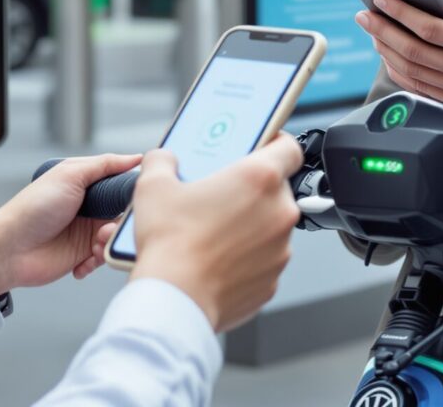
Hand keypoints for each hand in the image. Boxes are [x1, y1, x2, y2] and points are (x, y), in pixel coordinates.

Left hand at [0, 152, 140, 295]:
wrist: (9, 248)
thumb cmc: (33, 208)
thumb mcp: (70, 175)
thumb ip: (105, 165)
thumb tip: (135, 157)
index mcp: (87, 183)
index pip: (122, 184)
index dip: (131, 193)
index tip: (137, 202)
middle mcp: (89, 206)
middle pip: (123, 213)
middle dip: (120, 224)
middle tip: (105, 229)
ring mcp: (86, 231)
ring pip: (116, 236)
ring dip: (107, 244)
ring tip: (92, 247)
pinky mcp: (82, 255)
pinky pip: (104, 257)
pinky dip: (98, 261)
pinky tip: (81, 263)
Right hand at [129, 134, 303, 331]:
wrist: (173, 300)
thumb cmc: (170, 245)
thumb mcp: (153, 186)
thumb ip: (163, 161)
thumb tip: (164, 159)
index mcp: (259, 178)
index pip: (289, 147)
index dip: (275, 143)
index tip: (261, 146)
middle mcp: (279, 211)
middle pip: (276, 189)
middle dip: (251, 190)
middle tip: (222, 194)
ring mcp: (280, 249)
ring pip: (270, 226)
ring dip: (250, 224)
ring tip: (215, 230)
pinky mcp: (273, 279)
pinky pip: (264, 258)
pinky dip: (247, 256)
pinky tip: (218, 257)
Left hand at [358, 0, 442, 130]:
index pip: (430, 28)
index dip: (400, 13)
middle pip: (413, 52)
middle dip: (383, 31)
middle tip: (365, 16)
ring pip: (414, 75)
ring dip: (388, 53)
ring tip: (374, 34)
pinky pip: (425, 92)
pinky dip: (403, 75)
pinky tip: (393, 59)